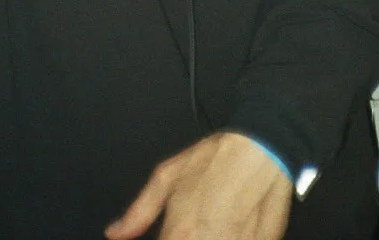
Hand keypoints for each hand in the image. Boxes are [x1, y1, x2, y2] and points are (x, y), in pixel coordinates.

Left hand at [105, 131, 292, 239]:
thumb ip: (138, 212)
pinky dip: (231, 239)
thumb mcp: (168, 176)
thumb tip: (115, 233)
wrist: (262, 148)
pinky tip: (227, 229)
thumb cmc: (216, 159)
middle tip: (191, 229)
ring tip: (211, 227)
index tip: (170, 236)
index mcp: (179, 236)